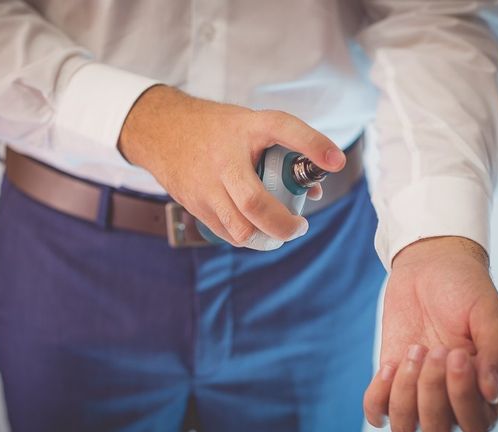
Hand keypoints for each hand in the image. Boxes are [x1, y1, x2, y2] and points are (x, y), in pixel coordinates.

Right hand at [118, 85, 342, 247]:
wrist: (162, 131)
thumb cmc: (217, 131)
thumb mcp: (250, 127)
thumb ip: (285, 154)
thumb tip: (314, 193)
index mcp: (246, 128)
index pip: (282, 128)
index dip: (312, 145)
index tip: (335, 162)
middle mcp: (225, 158)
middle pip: (255, 204)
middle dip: (284, 225)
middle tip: (299, 226)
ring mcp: (206, 184)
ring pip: (240, 230)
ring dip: (266, 237)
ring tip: (277, 230)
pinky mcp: (194, 204)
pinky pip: (227, 233)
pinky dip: (247, 236)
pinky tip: (254, 226)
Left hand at [363, 237, 497, 431]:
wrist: (430, 266)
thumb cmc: (465, 289)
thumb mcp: (488, 314)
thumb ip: (497, 352)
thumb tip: (491, 394)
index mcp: (485, 390)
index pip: (475, 425)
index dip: (461, 396)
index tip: (457, 352)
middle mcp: (452, 398)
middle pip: (438, 430)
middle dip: (431, 390)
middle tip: (435, 347)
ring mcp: (419, 390)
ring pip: (406, 427)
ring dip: (404, 394)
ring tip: (413, 351)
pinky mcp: (391, 377)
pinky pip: (377, 411)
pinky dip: (378, 396)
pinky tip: (389, 364)